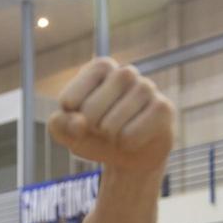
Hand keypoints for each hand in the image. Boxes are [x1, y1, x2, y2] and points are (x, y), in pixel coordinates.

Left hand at [48, 58, 174, 173]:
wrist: (131, 154)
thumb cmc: (95, 135)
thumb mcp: (68, 132)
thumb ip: (59, 125)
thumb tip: (79, 123)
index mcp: (99, 68)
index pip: (69, 100)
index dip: (71, 120)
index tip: (80, 118)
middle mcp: (125, 72)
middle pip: (89, 111)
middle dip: (91, 130)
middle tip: (103, 129)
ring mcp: (147, 88)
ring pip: (110, 126)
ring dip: (109, 139)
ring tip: (119, 133)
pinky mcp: (163, 108)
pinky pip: (130, 136)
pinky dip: (125, 145)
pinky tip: (134, 138)